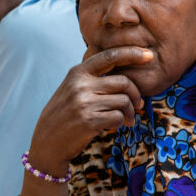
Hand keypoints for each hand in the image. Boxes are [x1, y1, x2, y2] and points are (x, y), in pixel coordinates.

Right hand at [28, 46, 151, 175]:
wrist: (46, 142)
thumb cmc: (63, 115)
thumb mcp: (71, 89)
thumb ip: (91, 79)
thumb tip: (125, 74)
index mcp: (77, 73)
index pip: (109, 56)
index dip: (132, 53)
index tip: (149, 55)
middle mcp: (80, 85)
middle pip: (123, 81)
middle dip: (136, 94)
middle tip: (138, 105)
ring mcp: (84, 103)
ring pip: (123, 101)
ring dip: (130, 112)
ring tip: (127, 120)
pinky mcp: (89, 121)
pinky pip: (118, 117)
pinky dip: (120, 123)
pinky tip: (113, 126)